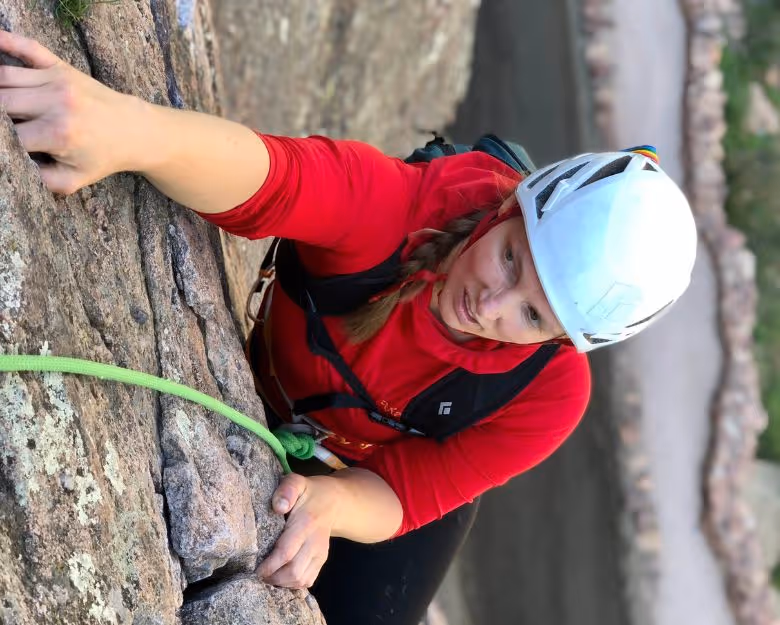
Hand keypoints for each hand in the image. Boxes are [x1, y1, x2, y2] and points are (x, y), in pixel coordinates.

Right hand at [0, 30, 140, 194]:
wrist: (134, 131)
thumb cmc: (101, 157)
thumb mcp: (74, 179)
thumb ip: (39, 179)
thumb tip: (10, 168)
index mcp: (57, 134)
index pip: (8, 134)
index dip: (1, 139)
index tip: (3, 141)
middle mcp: (56, 103)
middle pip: (1, 101)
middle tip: (2, 123)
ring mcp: (58, 81)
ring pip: (5, 77)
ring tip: (1, 103)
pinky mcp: (61, 67)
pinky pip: (29, 48)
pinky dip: (7, 42)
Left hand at [258, 473, 340, 588]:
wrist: (335, 501)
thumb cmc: (309, 492)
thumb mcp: (297, 481)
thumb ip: (286, 490)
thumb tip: (278, 507)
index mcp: (306, 523)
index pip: (286, 552)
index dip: (269, 565)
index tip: (255, 569)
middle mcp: (316, 542)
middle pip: (294, 572)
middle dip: (273, 577)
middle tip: (257, 573)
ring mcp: (320, 553)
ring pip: (301, 580)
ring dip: (281, 582)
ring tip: (267, 575)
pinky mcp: (322, 560)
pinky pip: (308, 581)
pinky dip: (292, 584)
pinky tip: (281, 575)